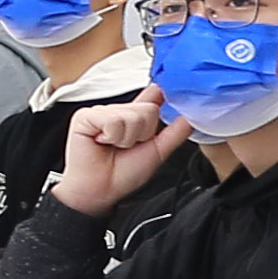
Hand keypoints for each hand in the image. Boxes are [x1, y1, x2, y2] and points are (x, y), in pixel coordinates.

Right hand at [54, 97, 195, 213]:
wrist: (100, 190)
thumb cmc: (124, 174)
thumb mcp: (158, 152)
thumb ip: (176, 132)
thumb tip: (192, 117)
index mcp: (135, 119)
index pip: (152, 98)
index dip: (160, 92)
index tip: (166, 88)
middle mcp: (119, 112)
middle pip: (147, 110)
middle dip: (142, 134)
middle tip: (127, 146)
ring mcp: (102, 112)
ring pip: (131, 115)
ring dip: (126, 138)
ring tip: (113, 146)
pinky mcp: (85, 116)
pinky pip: (112, 120)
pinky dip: (111, 136)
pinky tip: (101, 142)